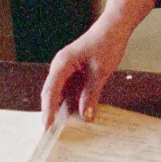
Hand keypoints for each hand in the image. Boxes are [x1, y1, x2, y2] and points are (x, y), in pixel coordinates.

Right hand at [40, 0, 155, 127]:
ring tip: (60, 129)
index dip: (48, 110)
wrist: (114, 28)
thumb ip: (91, 94)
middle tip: (49, 134)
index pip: (50, 91)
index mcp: (62, 64)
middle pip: (50, 93)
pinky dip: (70, 102)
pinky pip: (68, 90)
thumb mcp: (100, 72)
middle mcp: (60, 67)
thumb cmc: (106, 44)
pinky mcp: (73, 73)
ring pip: (59, 93)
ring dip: (60, 109)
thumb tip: (85, 116)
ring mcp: (66, 70)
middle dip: (50, 112)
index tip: (47, 127)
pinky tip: (74, 115)